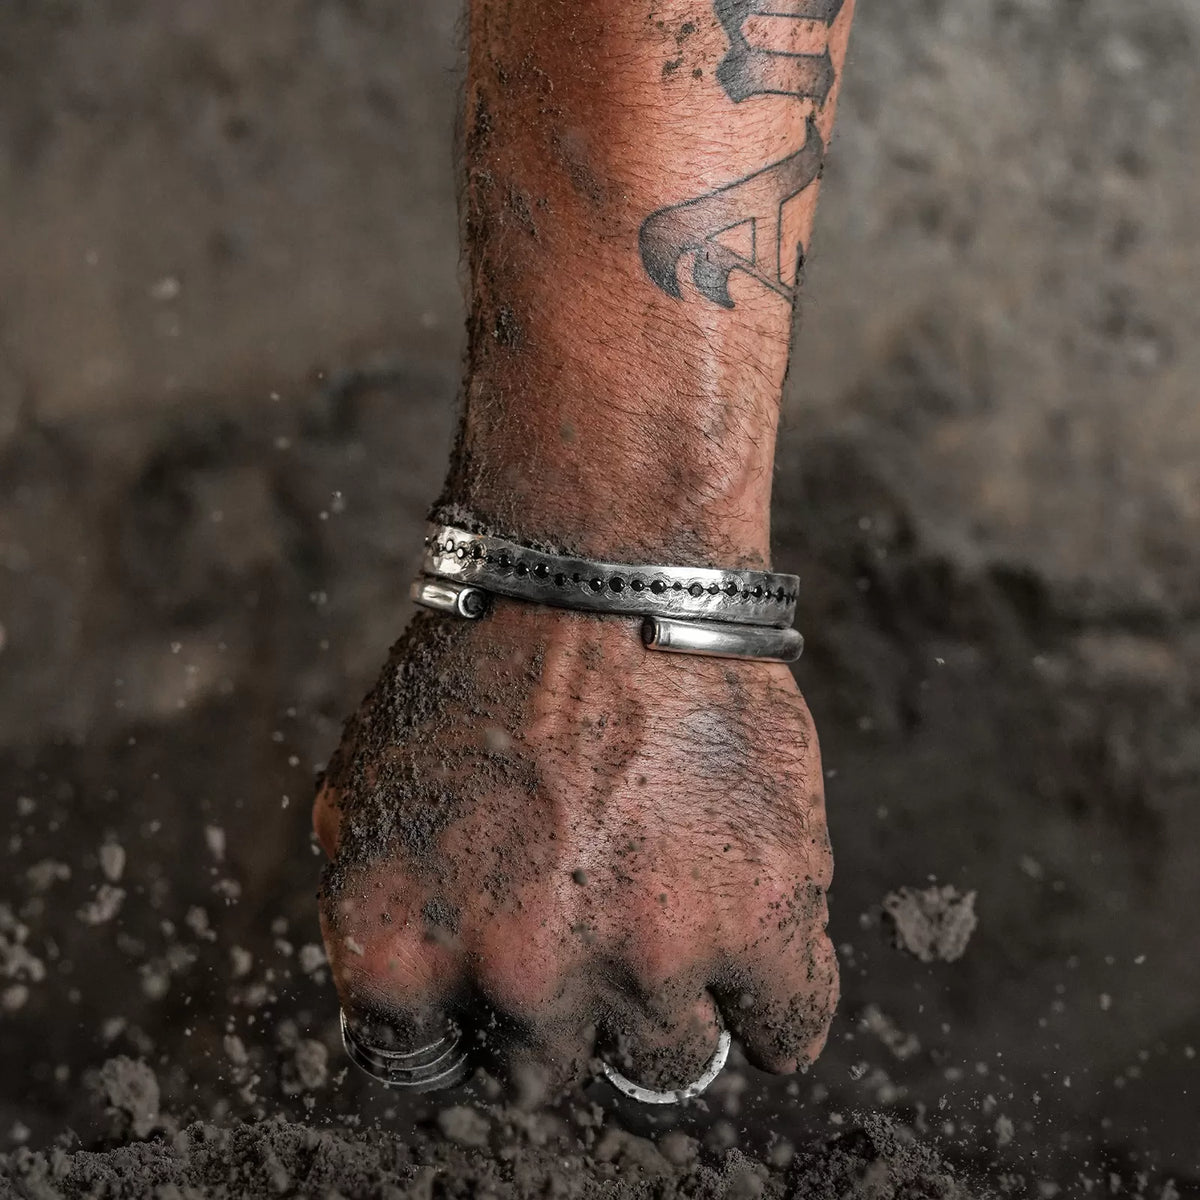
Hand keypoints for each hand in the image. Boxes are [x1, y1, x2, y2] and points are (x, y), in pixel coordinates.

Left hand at [314, 601, 836, 1090]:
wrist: (598, 573)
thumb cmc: (480, 672)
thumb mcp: (361, 800)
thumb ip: (385, 925)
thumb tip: (423, 1011)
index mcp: (400, 957)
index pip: (427, 1071)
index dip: (469, 1028)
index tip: (500, 993)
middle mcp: (518, 980)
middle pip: (546, 1076)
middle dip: (563, 1015)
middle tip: (588, 933)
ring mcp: (645, 961)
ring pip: (665, 1067)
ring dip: (664, 1007)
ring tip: (671, 914)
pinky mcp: (761, 926)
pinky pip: (785, 1034)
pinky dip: (772, 1005)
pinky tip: (756, 950)